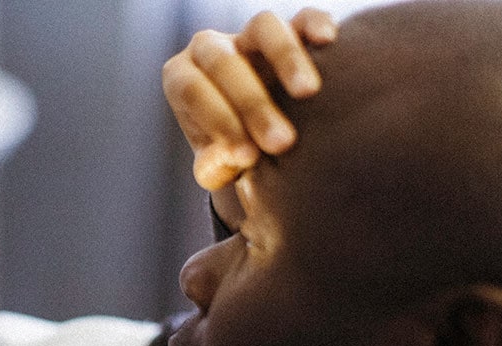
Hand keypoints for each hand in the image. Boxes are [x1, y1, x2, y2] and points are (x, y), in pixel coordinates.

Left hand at [163, 9, 336, 190]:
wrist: (256, 129)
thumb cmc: (229, 144)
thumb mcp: (216, 161)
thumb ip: (214, 166)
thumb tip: (228, 161)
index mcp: (181, 76)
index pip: (192, 90)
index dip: (219, 123)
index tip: (248, 158)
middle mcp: (209, 47)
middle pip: (224, 62)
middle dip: (253, 105)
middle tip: (282, 143)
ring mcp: (248, 33)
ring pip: (263, 27)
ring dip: (285, 57)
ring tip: (307, 93)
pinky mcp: (290, 28)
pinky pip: (304, 17)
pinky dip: (316, 24)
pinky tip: (327, 41)